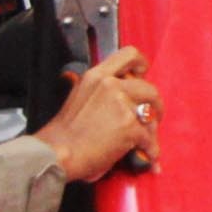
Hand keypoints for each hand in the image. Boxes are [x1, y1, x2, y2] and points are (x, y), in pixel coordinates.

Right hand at [37, 46, 160, 182]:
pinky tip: (148, 156)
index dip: (141, 64)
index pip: (128, 55)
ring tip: (149, 141)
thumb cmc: (64, 134)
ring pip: (151, 115)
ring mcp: (121, 105)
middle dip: (155, 105)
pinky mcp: (129, 127)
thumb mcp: (78, 97)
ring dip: (152, 130)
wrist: (57, 153)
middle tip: (152, 116)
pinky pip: (149, 138)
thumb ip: (99, 91)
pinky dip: (151, 150)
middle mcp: (110, 86)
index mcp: (96, 76)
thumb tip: (119, 98)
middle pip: (149, 88)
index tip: (143, 74)